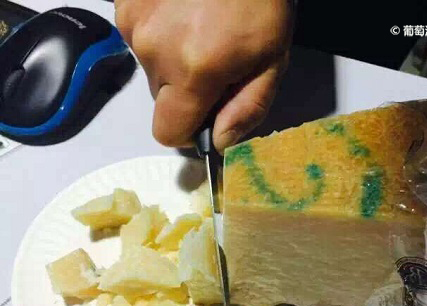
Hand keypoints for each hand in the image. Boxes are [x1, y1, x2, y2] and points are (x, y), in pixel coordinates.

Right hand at [114, 0, 292, 150]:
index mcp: (195, 71)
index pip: (168, 132)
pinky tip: (185, 13)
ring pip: (151, 68)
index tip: (206, 117)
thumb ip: (246, 109)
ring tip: (201, 29)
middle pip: (162, 100)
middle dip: (187, 92)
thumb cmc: (261, 0)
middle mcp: (156, 49)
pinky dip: (161, 34)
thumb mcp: (272, 62)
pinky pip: (140, 38)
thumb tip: (220, 142)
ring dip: (173, 60)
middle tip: (215, 61)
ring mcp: (134, 22)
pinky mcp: (125, 3)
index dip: (189, 131)